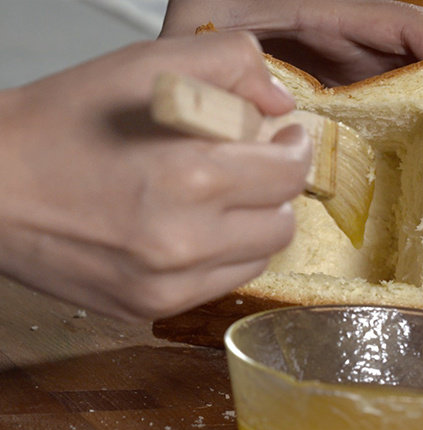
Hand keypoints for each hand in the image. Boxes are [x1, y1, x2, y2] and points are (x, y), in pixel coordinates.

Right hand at [0, 33, 309, 321]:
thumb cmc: (62, 124)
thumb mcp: (147, 66)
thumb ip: (230, 64)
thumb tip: (279, 101)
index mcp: (189, 175)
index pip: (287, 174)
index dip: (294, 150)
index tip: (285, 139)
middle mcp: (183, 241)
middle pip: (281, 222)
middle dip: (276, 189)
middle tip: (257, 166)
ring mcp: (166, 284)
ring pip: (258, 258)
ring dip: (254, 224)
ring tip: (223, 197)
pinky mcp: (150, 307)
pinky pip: (221, 283)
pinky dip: (223, 254)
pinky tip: (197, 228)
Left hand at [161, 0, 422, 192]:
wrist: (183, 50)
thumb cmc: (191, 26)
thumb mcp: (201, 31)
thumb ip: (231, 59)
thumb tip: (281, 108)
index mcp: (321, 11)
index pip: (402, 24)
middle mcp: (345, 38)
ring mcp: (347, 69)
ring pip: (417, 94)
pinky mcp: (342, 97)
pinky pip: (391, 116)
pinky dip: (415, 145)